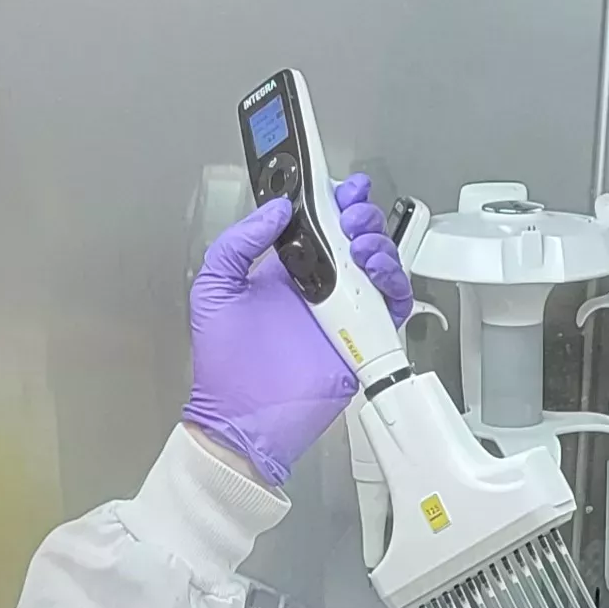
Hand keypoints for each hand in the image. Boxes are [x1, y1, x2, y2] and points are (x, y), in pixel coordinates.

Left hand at [181, 175, 409, 486]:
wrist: (243, 418)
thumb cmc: (224, 365)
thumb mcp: (213, 289)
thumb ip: (239, 243)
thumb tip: (275, 210)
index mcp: (285, 270)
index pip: (318, 225)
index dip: (332, 202)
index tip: (338, 189)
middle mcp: (318, 285)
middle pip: (355, 238)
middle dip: (361, 216)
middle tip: (351, 215)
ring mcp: (344, 310)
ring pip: (378, 264)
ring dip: (378, 244)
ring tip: (362, 244)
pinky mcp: (363, 336)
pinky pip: (393, 304)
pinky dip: (394, 282)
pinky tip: (377, 273)